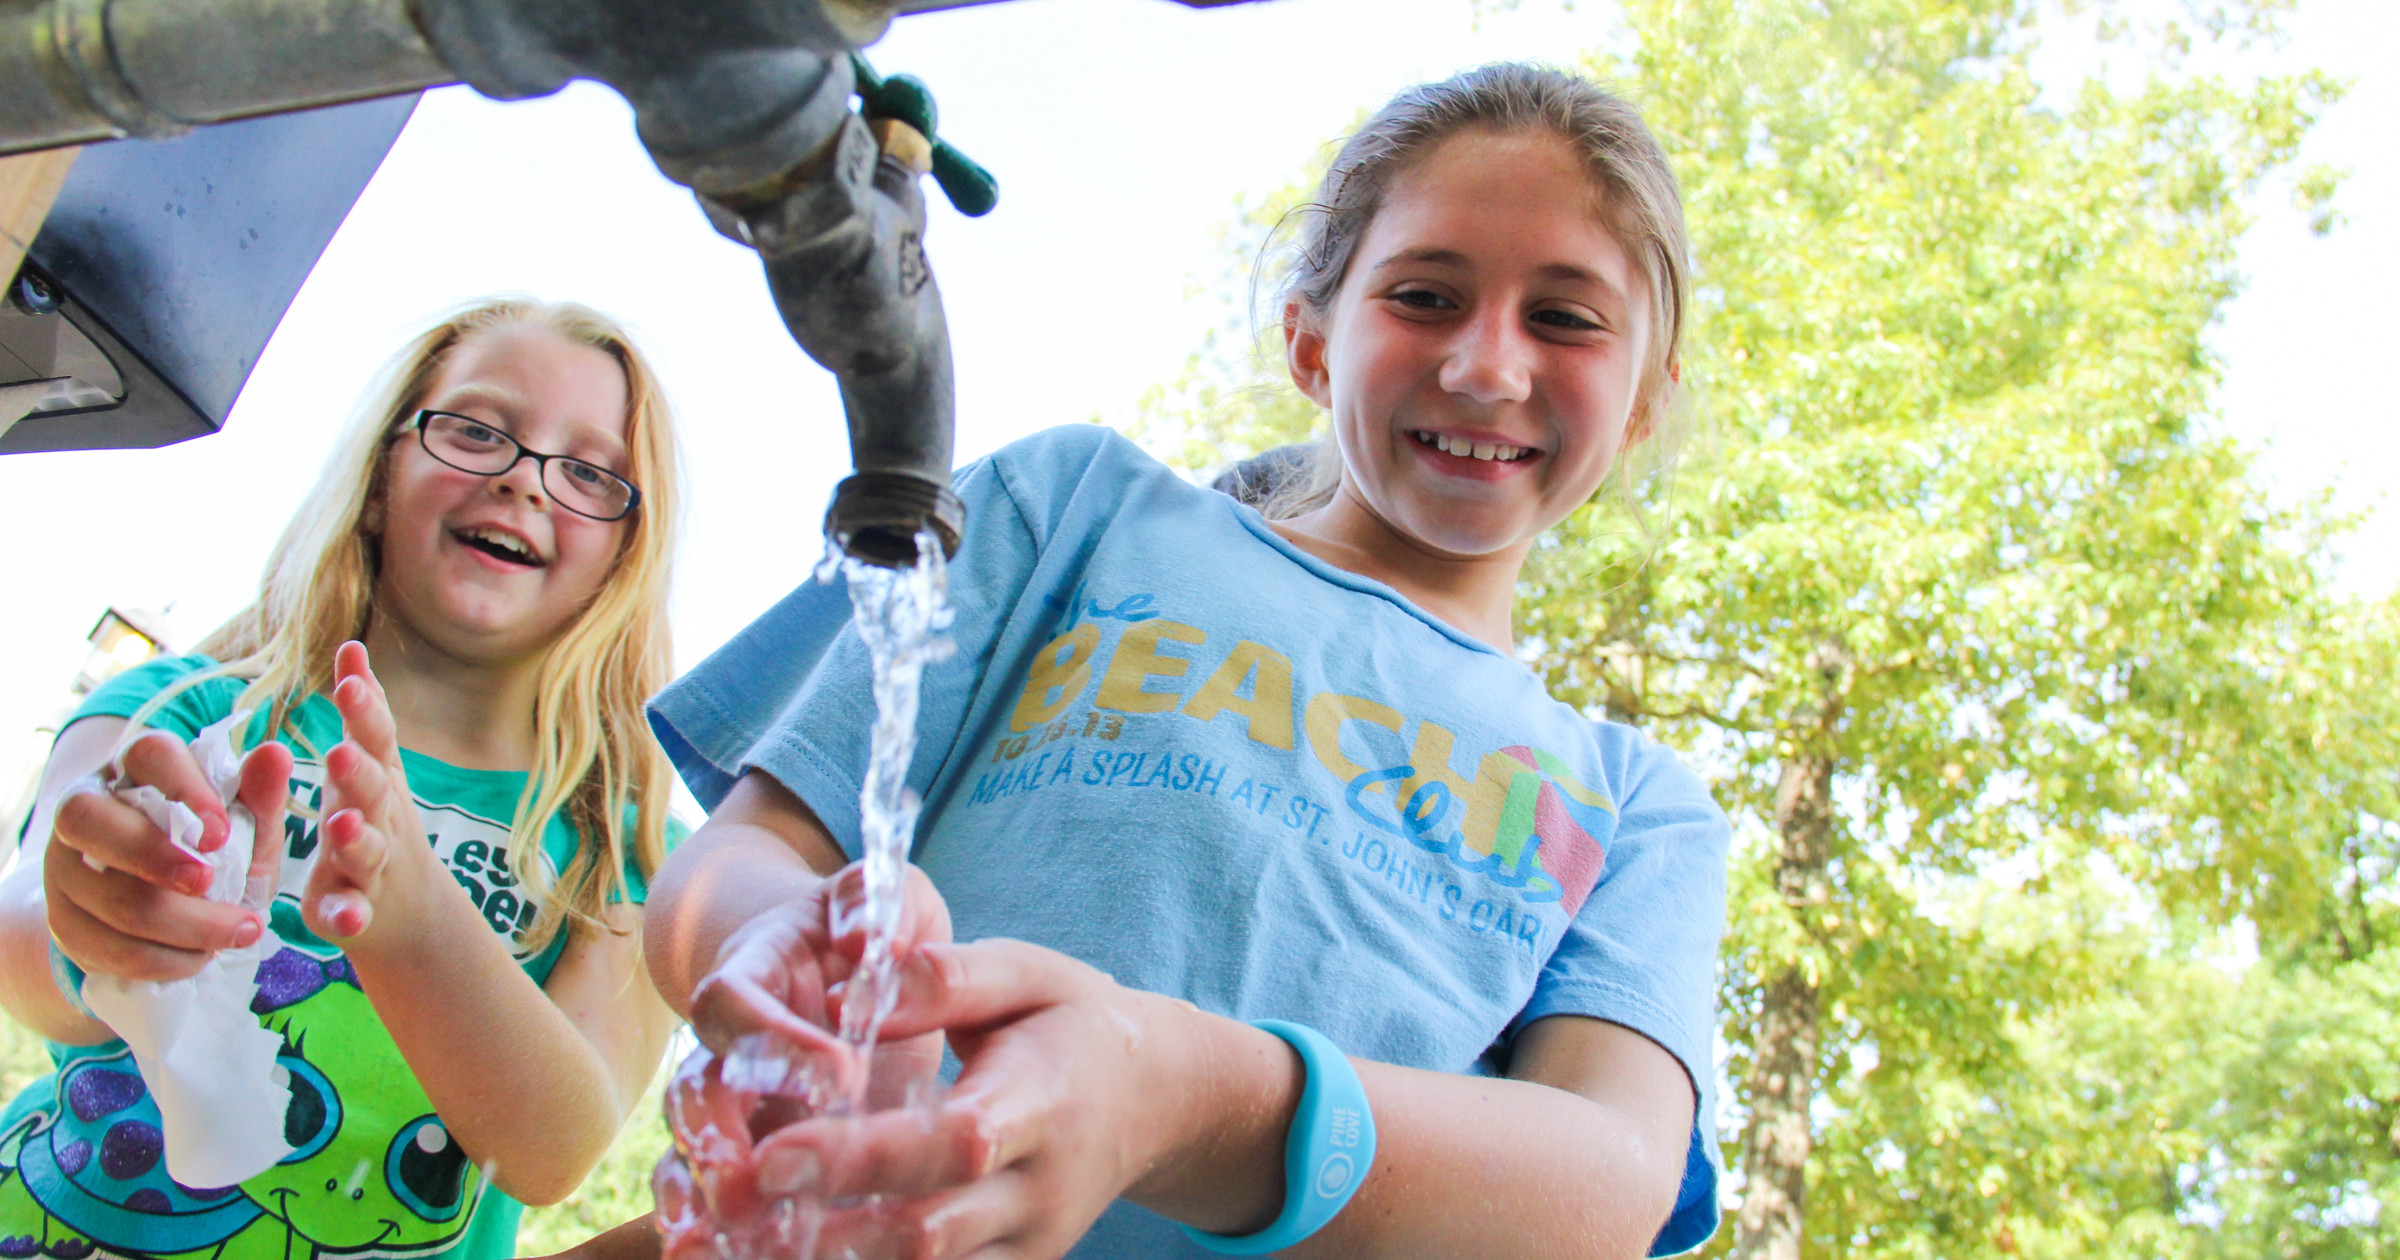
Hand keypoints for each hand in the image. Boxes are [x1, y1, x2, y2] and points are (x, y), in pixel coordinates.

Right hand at [45, 727, 292, 981]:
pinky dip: (162, 959)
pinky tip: (200, 957)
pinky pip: (104, 946)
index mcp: (136, 769)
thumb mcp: (247, 825)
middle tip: (207, 883)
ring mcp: (64, 868)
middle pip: (86, 819)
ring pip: (105, 896)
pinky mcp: (62, 921)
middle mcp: (85, 809)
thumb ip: (260, 794)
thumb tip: (276, 753)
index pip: (146, 755)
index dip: (182, 790)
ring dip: (181, 924)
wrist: (176, 911)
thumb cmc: (215, 852)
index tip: (220, 834)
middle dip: (151, 856)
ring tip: (237, 931)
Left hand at [305, 640, 437, 942]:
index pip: (376, 740)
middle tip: (339, 753)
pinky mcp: (354, 910)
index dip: (365, 712)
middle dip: (359, 774)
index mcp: (379, 779)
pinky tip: (344, 917)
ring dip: (356, 839)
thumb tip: (352, 644)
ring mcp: (373, 865)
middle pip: (374, 793)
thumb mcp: (373, 764)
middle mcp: (382, 818)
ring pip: (367, 851)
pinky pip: (352, 914)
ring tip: (339, 825)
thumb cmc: (377, 820)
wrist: (410, 911)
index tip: (348, 681)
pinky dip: (349, 916)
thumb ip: (363, 711)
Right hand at [656, 863, 950, 1255]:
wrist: (849, 966)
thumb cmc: (872, 928)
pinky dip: (720, 1240)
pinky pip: (715, 1207)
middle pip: (695, 1096)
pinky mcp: (753, 1161)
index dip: (772, 1040)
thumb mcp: (886, 896)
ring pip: (691, 1162)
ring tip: (726, 1249)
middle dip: (714, 1144)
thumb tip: (864, 936)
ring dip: (703, 1207)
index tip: (840, 1074)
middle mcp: (727, 1048)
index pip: (735, 1004)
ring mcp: (732, 1111)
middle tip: (748, 1188)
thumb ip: (874, 901)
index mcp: (753, 974)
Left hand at [746, 940, 1264, 1259]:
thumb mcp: (1027, 974)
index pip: (954, 1141)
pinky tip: (793, 1255)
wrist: (1156, 1100)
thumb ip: (947, 975)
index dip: (861, 1156)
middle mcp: (1038, 1188)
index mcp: (1043, 1101)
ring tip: (741, 1246)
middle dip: (825, 1234)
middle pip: (928, 1231)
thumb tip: (858, 976)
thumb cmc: (1074, 1023)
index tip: (773, 1154)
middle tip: (732, 1212)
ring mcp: (1026, 1243)